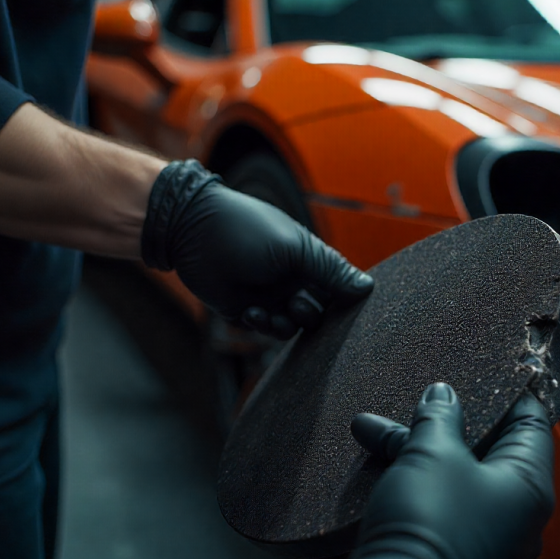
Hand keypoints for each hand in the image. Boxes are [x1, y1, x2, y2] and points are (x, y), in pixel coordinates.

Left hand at [141, 160, 372, 338]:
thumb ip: (330, 271)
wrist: (191, 230)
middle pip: (318, 312)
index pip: (339, 287)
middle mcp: (292, 279)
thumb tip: (368, 287)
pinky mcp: (245, 309)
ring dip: (285, 324)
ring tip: (269, 312)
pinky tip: (250, 312)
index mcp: (309, 259)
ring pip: (292, 326)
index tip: (341, 308)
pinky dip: (261, 324)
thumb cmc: (247, 230)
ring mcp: (269, 295)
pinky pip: (264, 328)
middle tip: (296, 302)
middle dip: (310, 313)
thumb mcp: (294, 249)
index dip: (342, 300)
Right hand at [345, 383, 555, 558]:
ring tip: (371, 426)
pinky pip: (439, 501)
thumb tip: (442, 394)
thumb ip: (440, 416)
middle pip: (491, 448)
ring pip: (456, 475)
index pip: (533, 423)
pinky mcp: (452, 548)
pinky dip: (412, 478)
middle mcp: (515, 514)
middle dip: (449, 419)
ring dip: (416, 448)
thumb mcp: (434, 453)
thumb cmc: (429, 523)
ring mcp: (485, 534)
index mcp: (530, 486)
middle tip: (424, 394)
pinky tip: (375, 459)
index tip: (489, 365)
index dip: (511, 391)